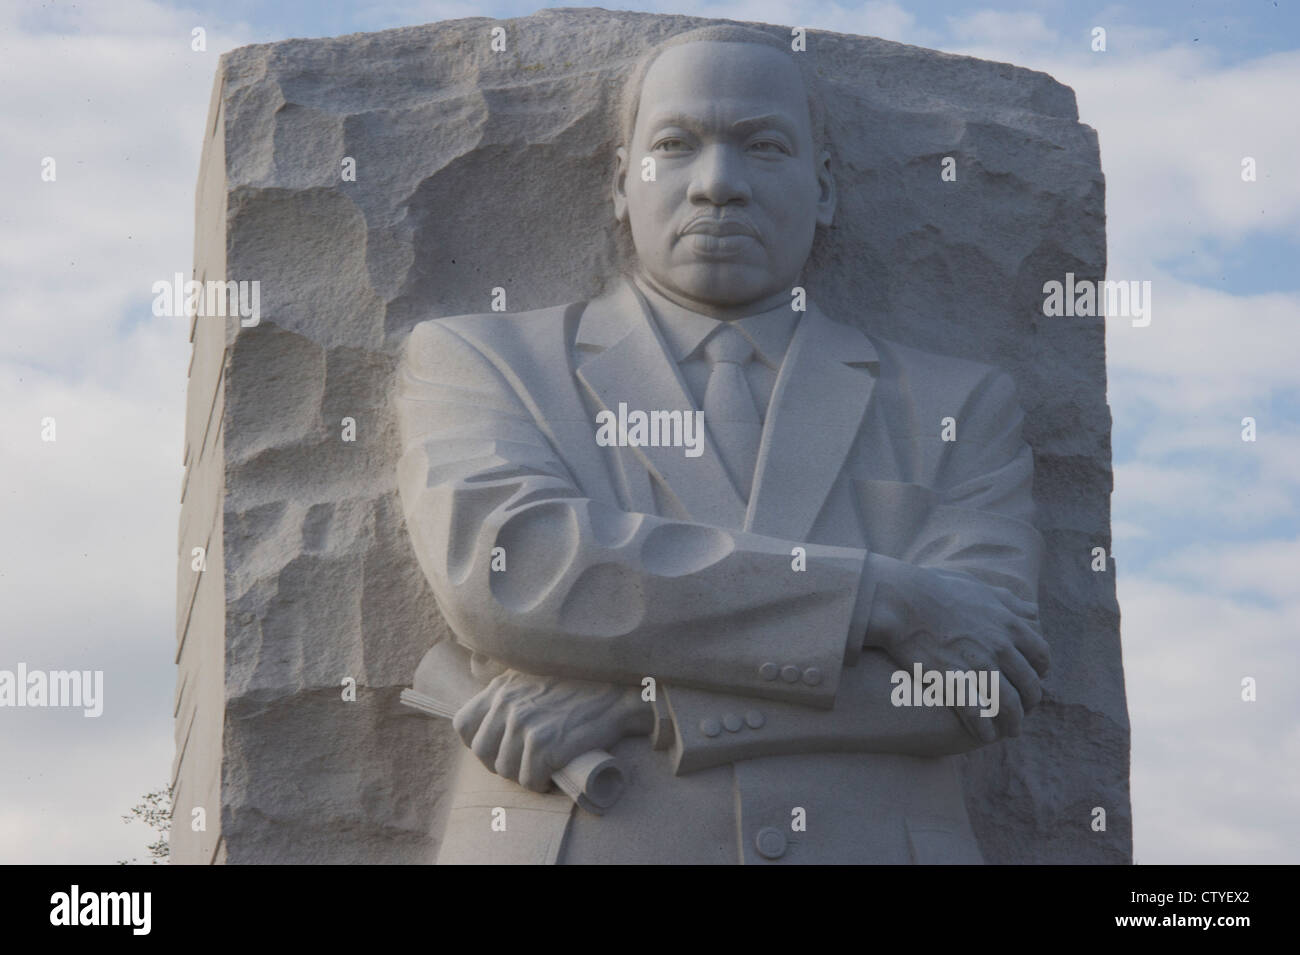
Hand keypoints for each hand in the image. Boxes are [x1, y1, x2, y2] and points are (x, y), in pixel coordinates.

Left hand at [452, 670, 652, 791]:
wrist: (617, 694)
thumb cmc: (580, 687)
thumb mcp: (533, 674)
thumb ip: (508, 688)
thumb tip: (485, 700)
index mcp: (502, 688)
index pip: (463, 723)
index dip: (478, 742)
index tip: (497, 748)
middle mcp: (508, 704)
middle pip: (482, 752)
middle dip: (499, 763)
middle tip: (523, 765)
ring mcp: (525, 724)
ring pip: (505, 769)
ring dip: (522, 775)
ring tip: (541, 770)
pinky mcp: (544, 745)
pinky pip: (529, 779)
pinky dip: (539, 784)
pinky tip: (551, 777)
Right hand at [866, 558, 1049, 743]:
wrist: (902, 601)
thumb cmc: (937, 590)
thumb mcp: (981, 587)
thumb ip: (1010, 602)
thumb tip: (1033, 611)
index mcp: (1009, 625)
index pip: (1041, 656)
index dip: (1040, 672)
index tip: (1033, 679)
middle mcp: (1000, 647)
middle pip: (1029, 684)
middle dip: (1030, 702)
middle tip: (1024, 711)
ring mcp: (978, 666)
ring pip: (1009, 705)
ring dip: (1013, 723)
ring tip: (1010, 731)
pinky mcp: (954, 681)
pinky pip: (978, 714)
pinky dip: (985, 730)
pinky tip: (985, 736)